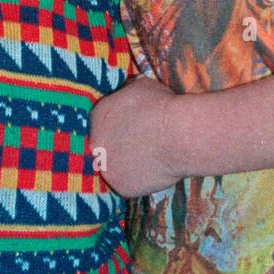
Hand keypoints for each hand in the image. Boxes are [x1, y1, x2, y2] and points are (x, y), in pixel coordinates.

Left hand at [89, 75, 179, 197]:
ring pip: (115, 167)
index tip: (132, 127)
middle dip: (119, 145)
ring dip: (128, 164)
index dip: (118, 125)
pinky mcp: (120, 187)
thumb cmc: (161, 106)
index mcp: (97, 116)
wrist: (177, 135)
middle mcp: (96, 144)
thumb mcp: (140, 86)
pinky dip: (139, 180)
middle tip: (139, 145)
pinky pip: (128, 184)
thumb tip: (127, 91)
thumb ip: (127, 92)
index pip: (102, 122)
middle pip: (105, 146)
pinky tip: (153, 172)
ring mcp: (107, 168)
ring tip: (148, 159)